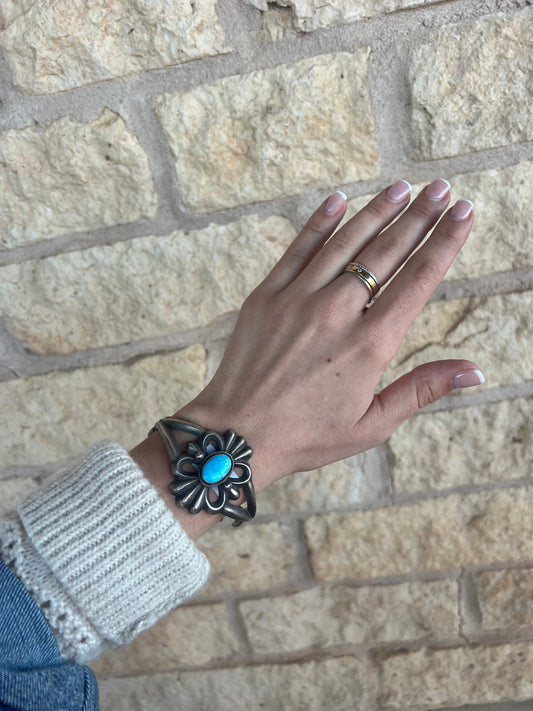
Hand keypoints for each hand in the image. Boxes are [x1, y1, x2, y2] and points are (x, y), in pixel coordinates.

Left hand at [178, 179, 481, 486]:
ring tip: (403, 187)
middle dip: (419, 217)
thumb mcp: (372, 424)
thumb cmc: (307, 436)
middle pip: (386, 253)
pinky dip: (319, 223)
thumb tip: (474, 369)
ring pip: (345, 243)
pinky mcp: (266, 296)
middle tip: (441, 188)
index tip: (463, 213)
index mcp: (369, 345)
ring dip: (376, 212)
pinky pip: (298, 249)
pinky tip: (339, 199)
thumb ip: (421, 389)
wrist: (235, 434)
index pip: (418, 280)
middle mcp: (336, 313)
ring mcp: (297, 299)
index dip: (445, 243)